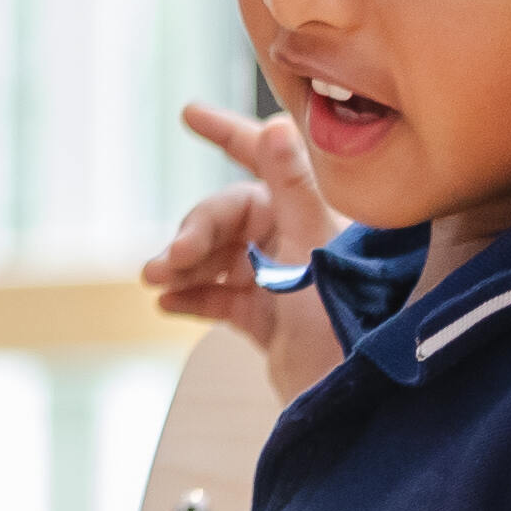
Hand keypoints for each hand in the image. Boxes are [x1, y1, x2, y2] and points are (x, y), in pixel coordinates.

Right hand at [146, 98, 348, 397]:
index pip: (263, 159)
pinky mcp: (267, 319)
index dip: (226, 132)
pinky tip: (167, 303)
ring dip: (182, 264)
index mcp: (310, 212)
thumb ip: (294, 186)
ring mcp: (279, 280)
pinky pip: (218, 298)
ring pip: (216, 256)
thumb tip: (276, 121)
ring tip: (156, 280)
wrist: (354, 396)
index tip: (188, 114)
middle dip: (192, 232)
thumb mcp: (315, 247)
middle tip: (170, 257)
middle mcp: (295, 239)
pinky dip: (191, 297)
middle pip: (225, 216)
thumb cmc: (346, 317)